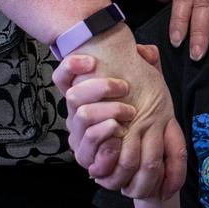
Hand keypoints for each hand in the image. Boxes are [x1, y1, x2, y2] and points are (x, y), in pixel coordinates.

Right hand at [54, 44, 162, 178]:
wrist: (140, 155)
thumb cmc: (139, 117)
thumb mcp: (146, 89)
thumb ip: (146, 67)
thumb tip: (145, 50)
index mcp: (84, 96)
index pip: (62, 76)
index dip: (71, 66)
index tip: (92, 61)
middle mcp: (75, 114)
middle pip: (74, 94)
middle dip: (101, 87)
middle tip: (125, 88)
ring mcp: (78, 135)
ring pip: (82, 115)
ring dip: (110, 111)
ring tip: (130, 113)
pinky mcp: (85, 156)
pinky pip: (89, 143)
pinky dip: (107, 135)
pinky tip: (121, 132)